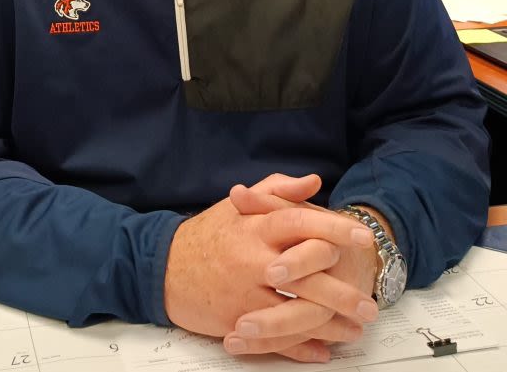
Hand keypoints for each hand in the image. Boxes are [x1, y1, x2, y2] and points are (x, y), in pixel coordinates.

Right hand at [163, 185, 375, 354]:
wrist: (161, 267)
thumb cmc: (207, 236)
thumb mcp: (236, 207)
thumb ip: (275, 191)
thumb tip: (313, 181)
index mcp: (253, 226)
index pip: (299, 222)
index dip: (333, 229)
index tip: (363, 238)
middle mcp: (250, 258)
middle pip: (306, 274)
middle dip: (343, 292)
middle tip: (371, 303)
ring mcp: (243, 292)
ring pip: (296, 312)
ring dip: (330, 325)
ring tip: (355, 330)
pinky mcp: (235, 320)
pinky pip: (275, 339)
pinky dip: (301, 347)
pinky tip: (323, 349)